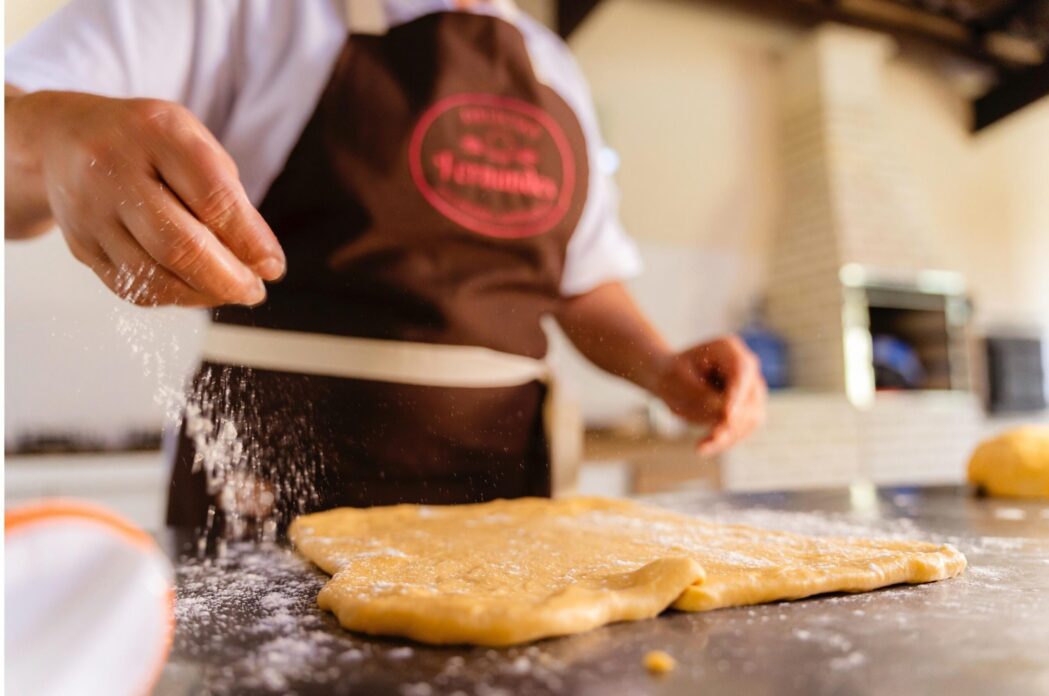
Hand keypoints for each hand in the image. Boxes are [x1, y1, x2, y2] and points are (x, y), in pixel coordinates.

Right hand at [9, 91, 284, 305]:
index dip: (250, 241)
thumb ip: (229, 196)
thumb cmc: (146, 143)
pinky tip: (195, 289)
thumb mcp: (193, 143)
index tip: (274, 266)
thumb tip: (261, 260)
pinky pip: (134, 288)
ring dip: (204, 294)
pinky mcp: (80, 246)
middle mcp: (114, 170)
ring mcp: (90, 212)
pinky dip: (174, 297)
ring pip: (155, 277)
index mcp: (156, 133)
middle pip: (180, 246)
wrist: (62, 139)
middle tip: (255, 291)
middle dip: (229, 279)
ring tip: (231, 290)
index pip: (212, 198)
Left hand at [651, 335, 766, 455]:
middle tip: (709, 439)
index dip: (737, 395)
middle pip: (751, 397)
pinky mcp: (749, 409)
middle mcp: (746, 367)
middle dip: (731, 421)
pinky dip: (724, 441)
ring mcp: (751, 389)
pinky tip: (703, 448)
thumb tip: (728, 418)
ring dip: (728, 435)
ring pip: (751, 417)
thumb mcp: (678, 381)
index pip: (741, 371)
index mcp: (728, 349)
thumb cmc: (671, 375)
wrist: (670, 381)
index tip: (727, 416)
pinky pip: (743, 430)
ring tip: (701, 447)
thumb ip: (702, 396)